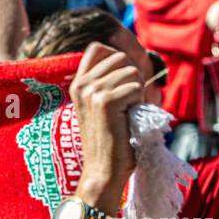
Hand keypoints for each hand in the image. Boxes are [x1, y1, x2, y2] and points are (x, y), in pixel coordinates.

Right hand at [69, 43, 143, 206]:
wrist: (103, 170)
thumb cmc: (112, 140)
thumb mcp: (103, 105)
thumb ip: (112, 82)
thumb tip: (140, 61)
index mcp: (78, 83)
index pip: (97, 48)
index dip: (117, 58)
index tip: (124, 81)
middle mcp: (81, 84)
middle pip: (120, 57)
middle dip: (133, 77)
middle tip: (129, 103)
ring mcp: (91, 91)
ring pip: (131, 71)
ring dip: (138, 91)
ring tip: (129, 112)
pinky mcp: (105, 102)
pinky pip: (136, 87)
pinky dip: (140, 102)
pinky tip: (130, 119)